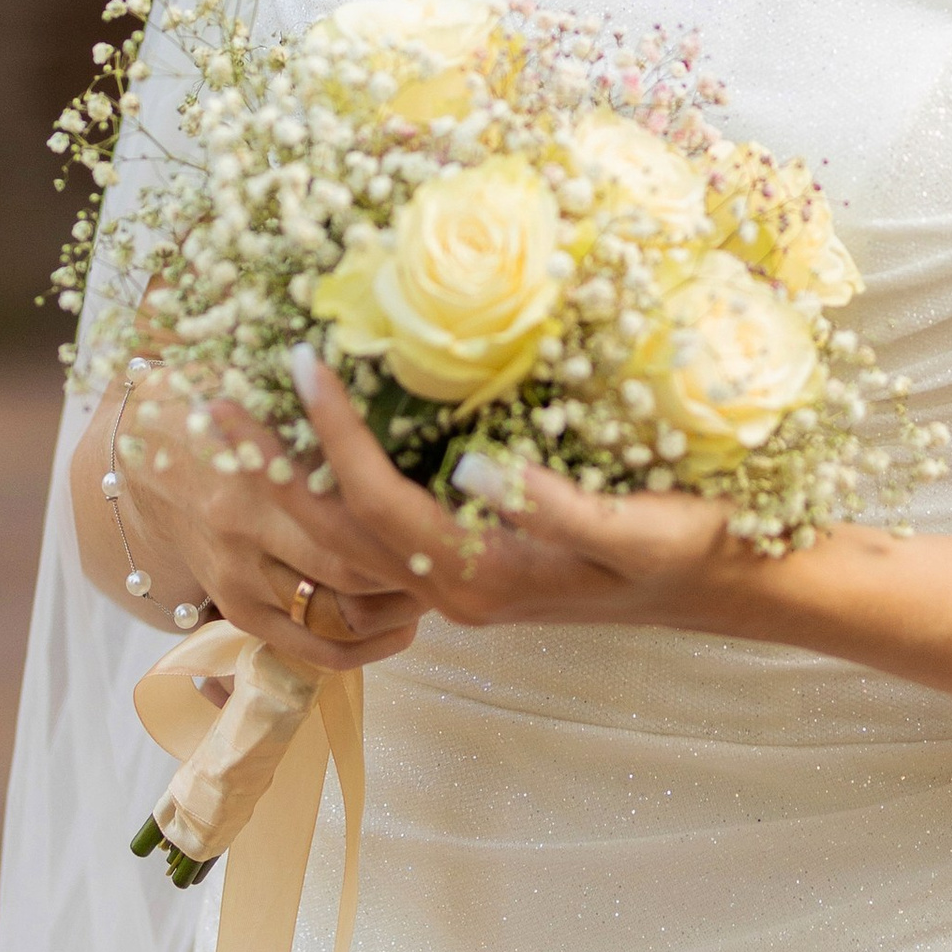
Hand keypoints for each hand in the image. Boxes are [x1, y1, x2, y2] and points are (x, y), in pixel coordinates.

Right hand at [105, 371, 426, 671]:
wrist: (146, 462)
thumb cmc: (220, 412)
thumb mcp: (264, 396)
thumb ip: (320, 411)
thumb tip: (400, 396)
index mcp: (252, 475)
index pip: (344, 516)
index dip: (403, 523)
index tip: (452, 512)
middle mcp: (242, 534)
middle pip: (345, 568)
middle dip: (407, 570)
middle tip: (455, 554)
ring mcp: (236, 581)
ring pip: (330, 617)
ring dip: (390, 610)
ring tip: (436, 591)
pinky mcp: (234, 612)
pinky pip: (303, 648)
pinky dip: (357, 650)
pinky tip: (400, 632)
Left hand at [290, 348, 742, 632]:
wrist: (727, 583)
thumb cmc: (691, 545)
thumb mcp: (639, 525)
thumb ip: (556, 505)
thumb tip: (473, 469)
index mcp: (485, 577)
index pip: (381, 504)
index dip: (337, 433)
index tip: (303, 362)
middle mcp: (457, 589)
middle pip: (340, 534)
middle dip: (280, 463)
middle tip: (223, 394)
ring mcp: (460, 583)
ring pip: (350, 542)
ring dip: (294, 480)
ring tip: (247, 417)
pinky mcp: (473, 565)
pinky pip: (381, 537)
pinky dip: (337, 492)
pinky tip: (320, 449)